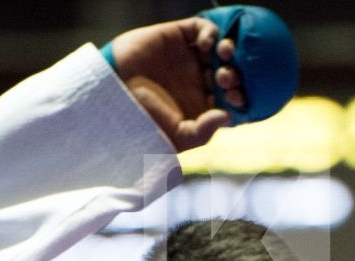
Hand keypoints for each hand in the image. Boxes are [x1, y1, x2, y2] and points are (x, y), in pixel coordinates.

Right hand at [106, 17, 247, 151]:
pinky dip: (211, 33)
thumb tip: (228, 117)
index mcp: (201, 105)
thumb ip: (203, 132)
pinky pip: (202, 29)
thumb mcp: (176, 137)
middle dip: (237, 75)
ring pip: (221, 49)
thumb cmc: (141, 120)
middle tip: (229, 80)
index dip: (242, 97)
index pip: (232, 98)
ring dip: (230, 50)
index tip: (238, 98)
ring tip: (225, 56)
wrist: (112, 92)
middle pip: (231, 72)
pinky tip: (207, 46)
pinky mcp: (177, 37)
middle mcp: (198, 81)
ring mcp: (189, 58)